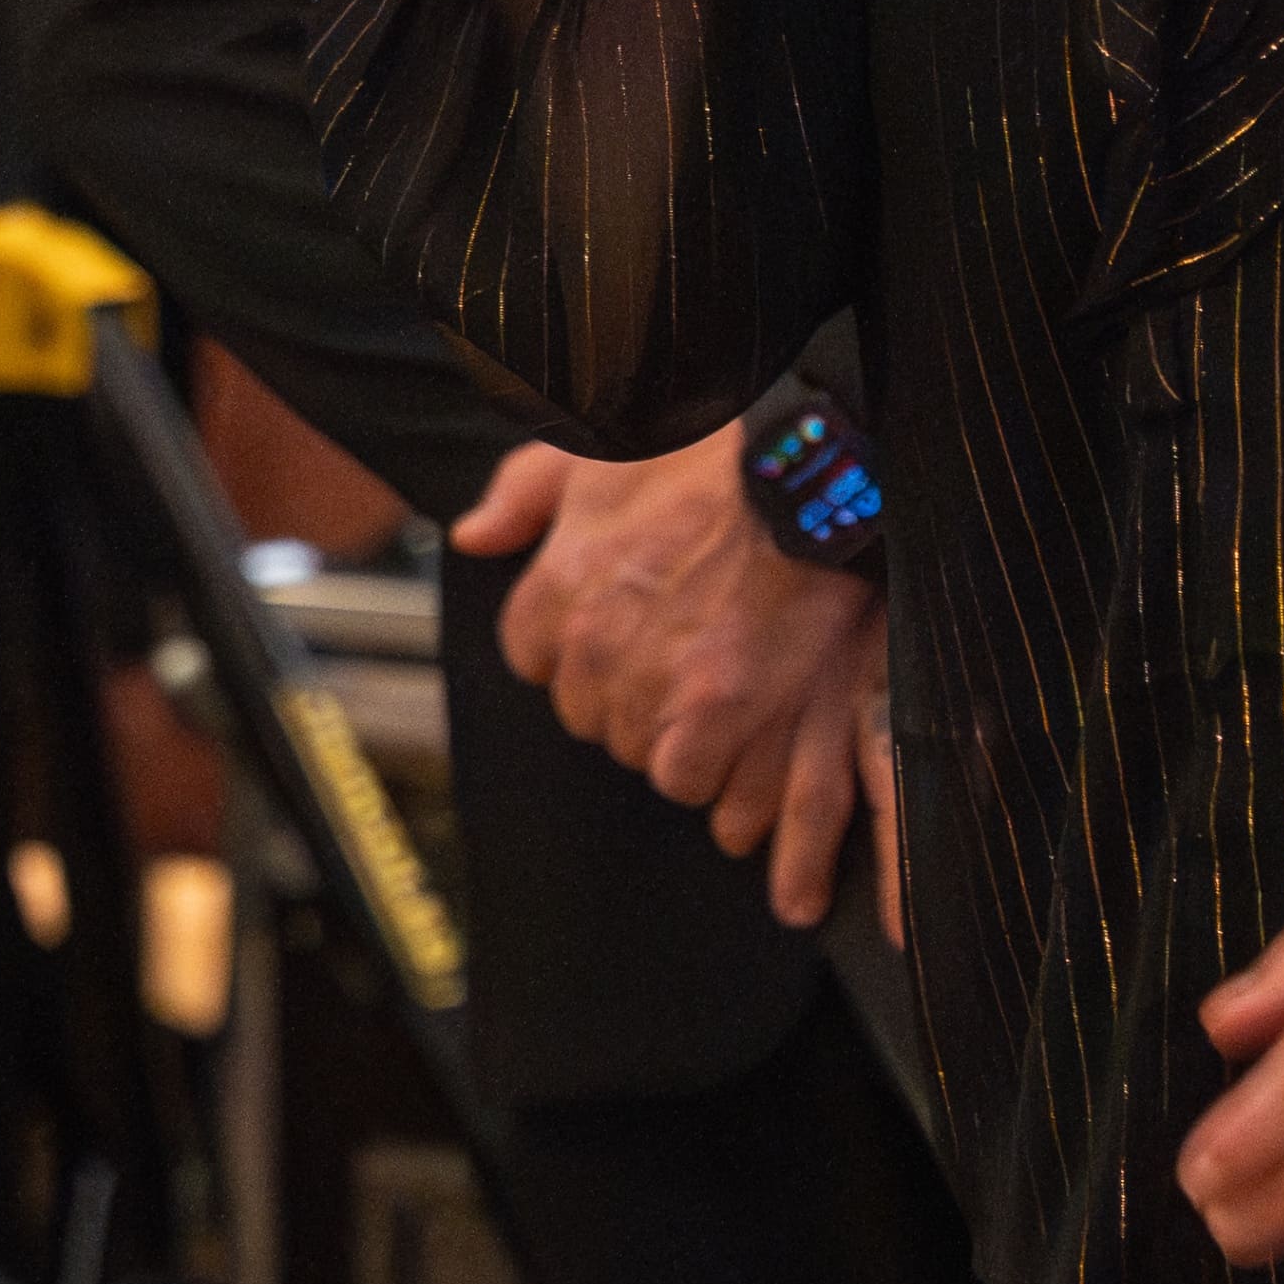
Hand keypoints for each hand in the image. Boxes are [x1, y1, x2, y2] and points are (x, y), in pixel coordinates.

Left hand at [451, 433, 891, 929]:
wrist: (808, 454)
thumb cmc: (713, 441)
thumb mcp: (597, 442)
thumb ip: (527, 491)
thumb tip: (476, 535)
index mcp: (561, 589)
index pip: (542, 660)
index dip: (587, 655)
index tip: (627, 641)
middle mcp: (600, 651)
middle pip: (607, 725)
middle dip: (647, 707)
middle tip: (700, 669)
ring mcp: (665, 695)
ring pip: (664, 769)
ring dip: (700, 758)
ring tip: (751, 727)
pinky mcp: (728, 720)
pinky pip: (719, 797)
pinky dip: (751, 818)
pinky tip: (768, 841)